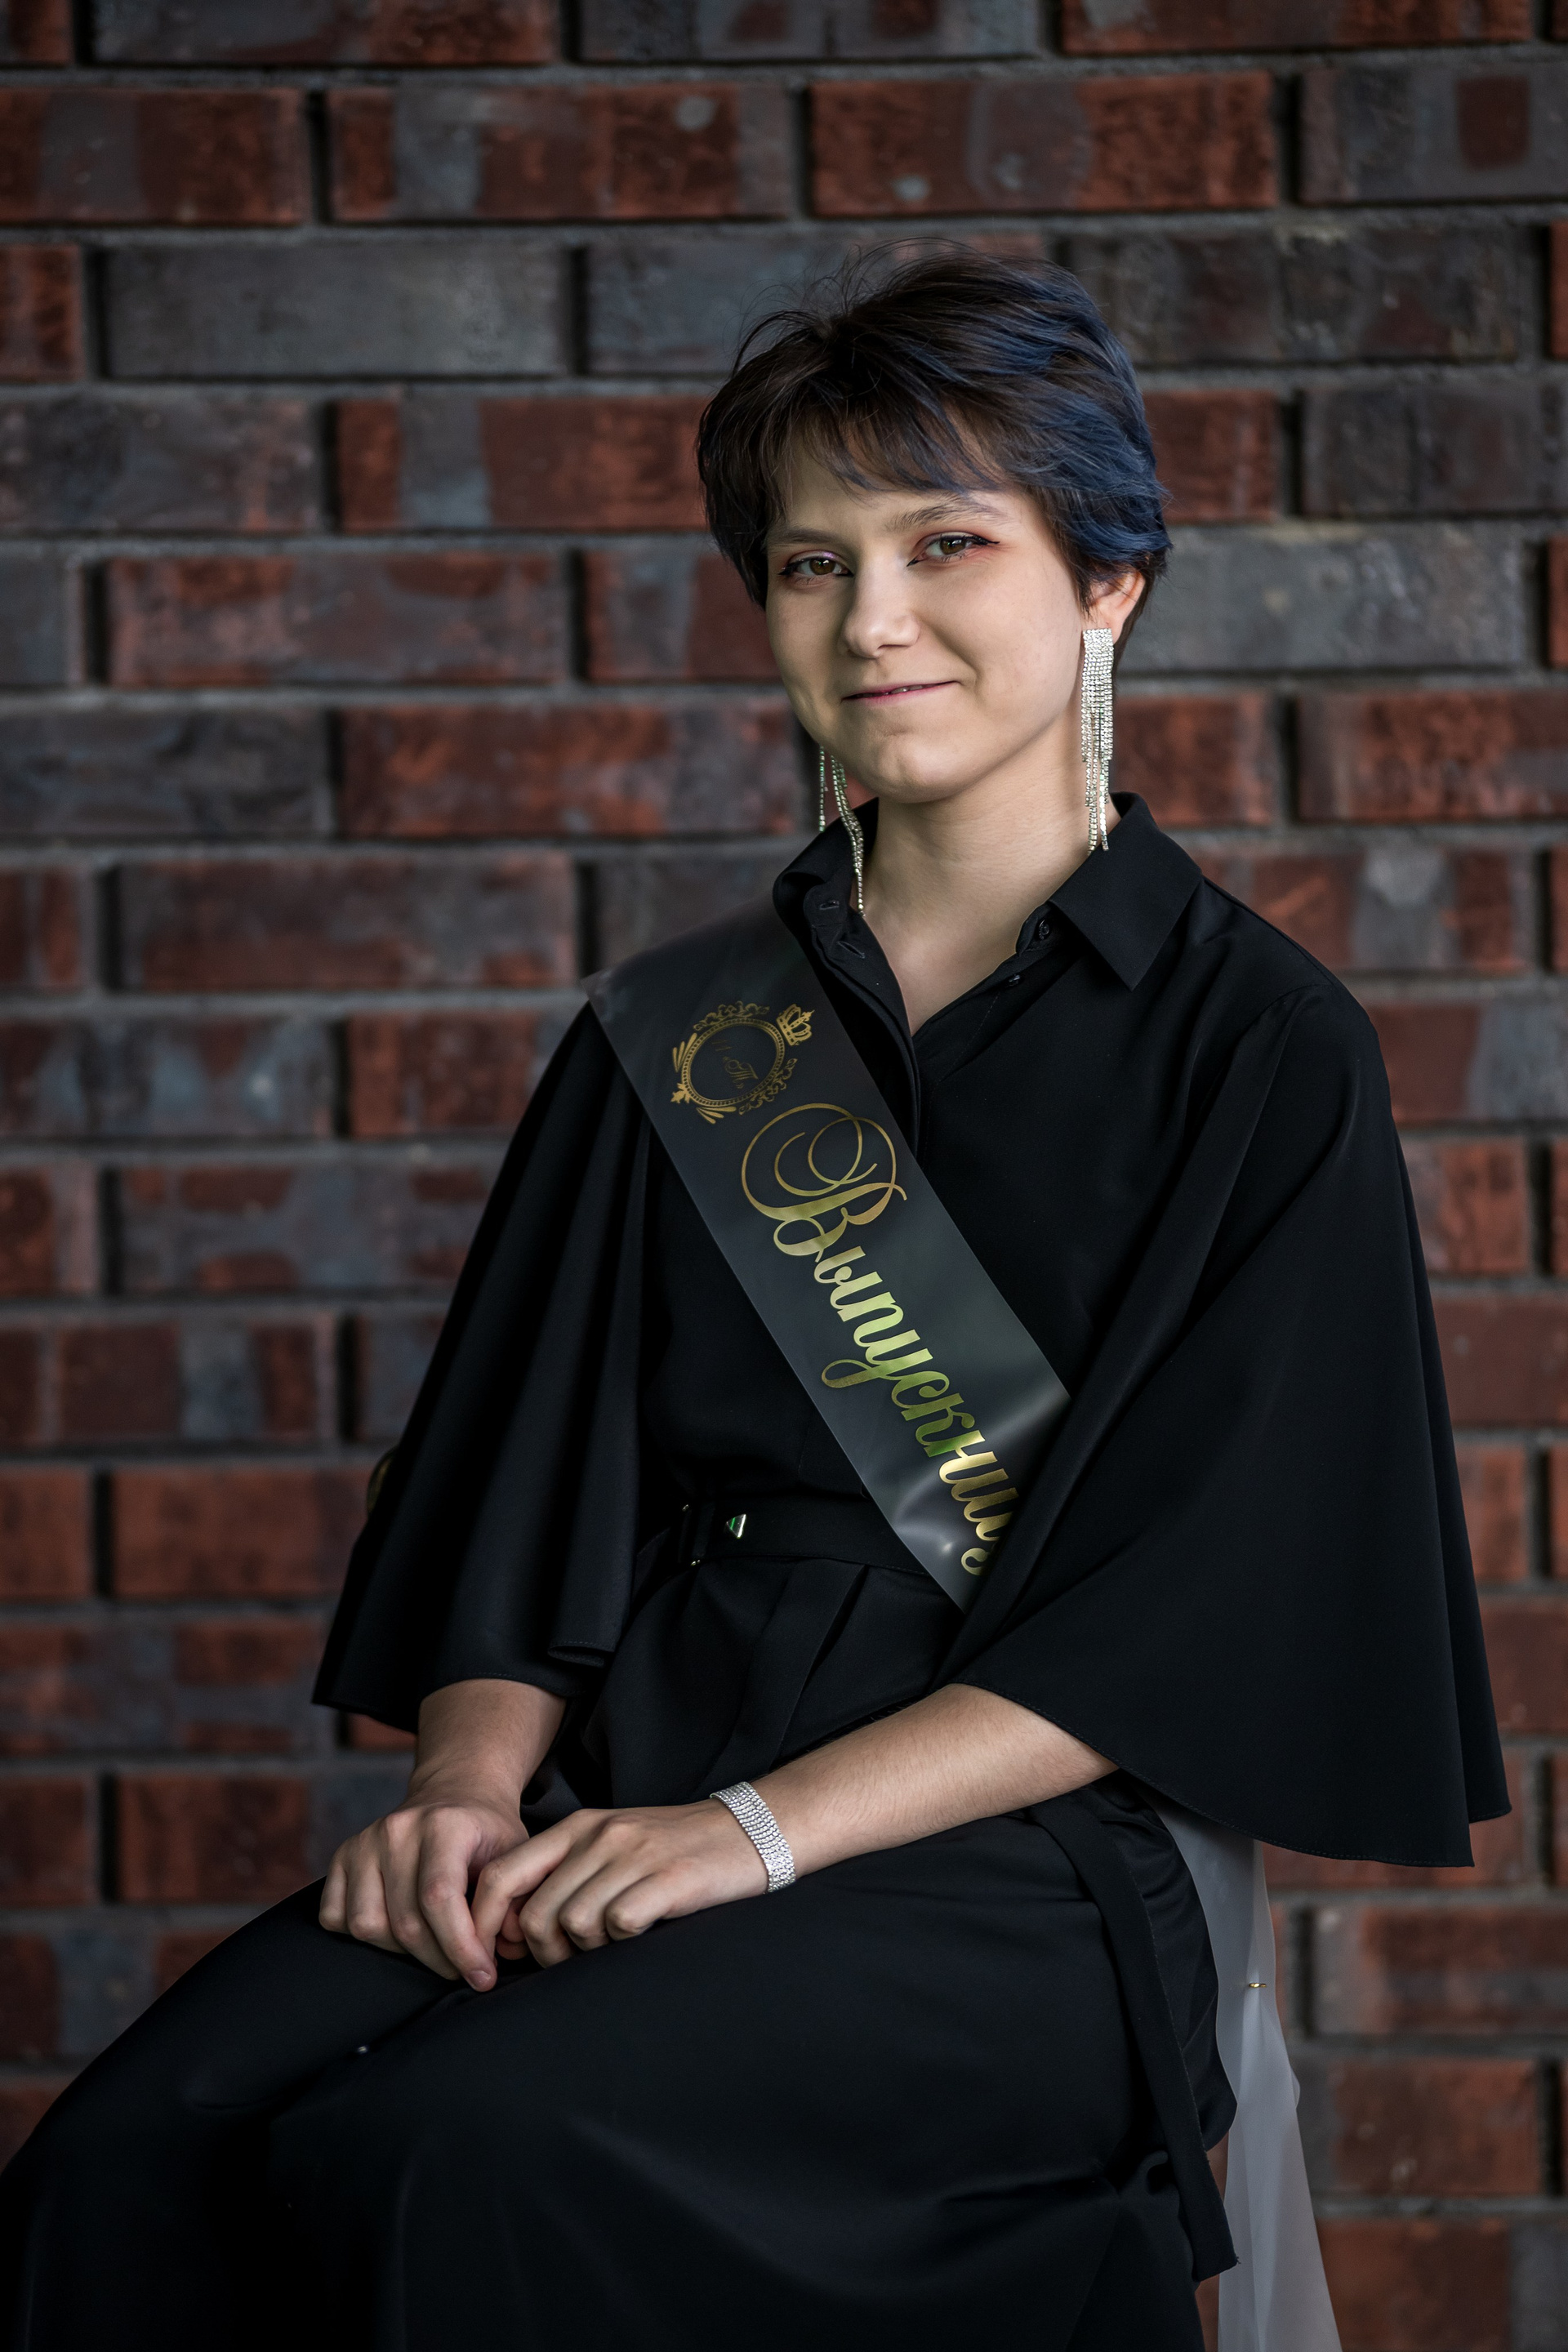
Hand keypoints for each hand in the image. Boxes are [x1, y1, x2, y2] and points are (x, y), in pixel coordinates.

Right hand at [319, 1788, 529, 1989]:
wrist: (457, 1791)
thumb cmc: (488, 1833)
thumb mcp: (514, 1856)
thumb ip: (512, 1902)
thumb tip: (501, 1954)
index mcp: (444, 1823)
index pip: (439, 1899)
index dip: (461, 1948)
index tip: (483, 1977)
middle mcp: (398, 1828)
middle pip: (405, 1922)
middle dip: (439, 1959)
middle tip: (463, 1968)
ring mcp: (365, 1840)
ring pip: (367, 1925)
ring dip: (401, 1952)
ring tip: (432, 1946)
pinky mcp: (343, 1855)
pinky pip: (335, 1916)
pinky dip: (363, 1936)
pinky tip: (397, 1930)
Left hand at [470, 1800, 766, 1967]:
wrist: (746, 1831)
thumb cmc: (672, 1849)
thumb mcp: (610, 1844)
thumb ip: (565, 1872)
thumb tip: (514, 1927)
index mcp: (577, 1827)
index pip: (502, 1873)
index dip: (485, 1922)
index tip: (495, 1956)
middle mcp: (599, 1836)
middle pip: (534, 1912)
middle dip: (543, 1952)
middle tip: (569, 1961)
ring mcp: (634, 1856)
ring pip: (572, 1923)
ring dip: (585, 1951)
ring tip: (610, 1946)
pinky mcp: (668, 1879)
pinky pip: (619, 1925)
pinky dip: (623, 1941)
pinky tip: (641, 1934)